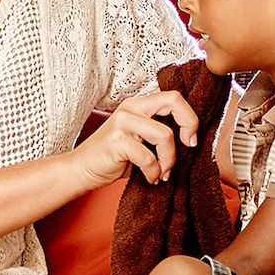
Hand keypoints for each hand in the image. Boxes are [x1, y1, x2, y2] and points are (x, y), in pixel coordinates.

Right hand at [74, 84, 200, 186]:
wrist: (82, 169)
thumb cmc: (115, 156)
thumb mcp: (140, 138)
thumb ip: (159, 130)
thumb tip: (192, 138)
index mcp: (139, 104)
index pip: (174, 96)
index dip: (190, 116)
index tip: (190, 139)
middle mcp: (131, 107)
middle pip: (173, 101)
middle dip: (189, 125)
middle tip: (188, 146)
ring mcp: (122, 123)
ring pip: (164, 135)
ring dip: (169, 160)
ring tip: (162, 172)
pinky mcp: (116, 142)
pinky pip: (148, 158)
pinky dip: (154, 173)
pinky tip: (150, 178)